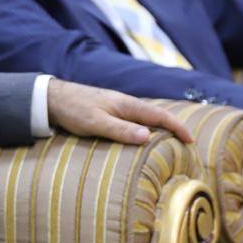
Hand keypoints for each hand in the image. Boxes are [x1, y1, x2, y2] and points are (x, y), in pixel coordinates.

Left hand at [47, 79, 193, 145]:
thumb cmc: (73, 109)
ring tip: (169, 143)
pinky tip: (142, 137)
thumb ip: (120, 129)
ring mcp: (117, 107)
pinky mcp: (109, 111)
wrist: (52, 98)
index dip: (177, 127)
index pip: (159, 115)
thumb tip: (148, 137)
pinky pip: (133, 120)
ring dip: (158, 128)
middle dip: (172, 128)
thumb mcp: (96, 123)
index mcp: (126, 105)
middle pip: (156, 116)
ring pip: (145, 118)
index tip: (190, 140)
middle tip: (185, 144)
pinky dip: (144, 128)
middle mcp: (125, 104)